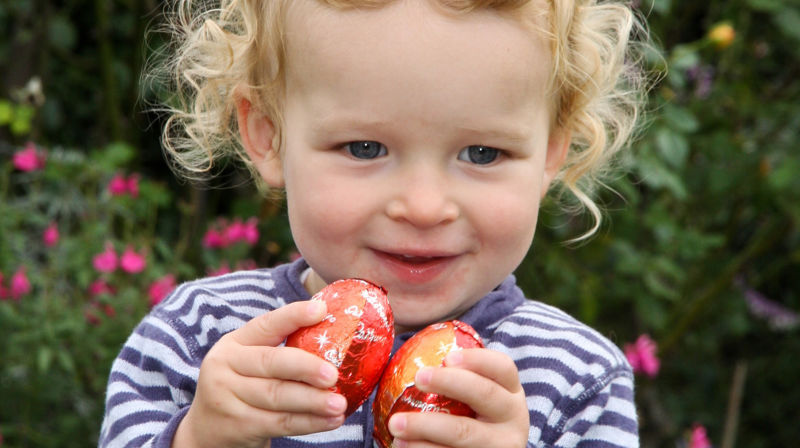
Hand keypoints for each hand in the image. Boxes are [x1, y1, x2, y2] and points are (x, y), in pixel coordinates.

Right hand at [172, 301, 347, 447]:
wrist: (208, 430)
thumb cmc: (243, 387)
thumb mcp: (249, 362)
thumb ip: (280, 349)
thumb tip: (334, 333)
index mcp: (234, 343)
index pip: (265, 325)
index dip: (293, 316)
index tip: (321, 310)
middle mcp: (225, 366)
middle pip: (271, 363)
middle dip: (306, 367)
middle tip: (333, 374)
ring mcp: (227, 397)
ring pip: (278, 396)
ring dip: (314, 401)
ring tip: (340, 403)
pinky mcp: (237, 426)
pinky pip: (280, 423)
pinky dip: (310, 423)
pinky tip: (331, 420)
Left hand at [387, 348, 528, 447]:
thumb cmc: (473, 419)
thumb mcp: (479, 398)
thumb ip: (457, 376)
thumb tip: (408, 349)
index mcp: (511, 392)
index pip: (502, 367)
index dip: (476, 359)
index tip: (447, 357)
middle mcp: (513, 418)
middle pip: (485, 394)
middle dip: (449, 383)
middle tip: (418, 377)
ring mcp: (501, 446)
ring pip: (463, 434)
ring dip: (425, 426)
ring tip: (395, 424)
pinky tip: (402, 445)